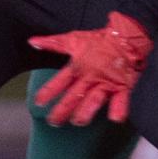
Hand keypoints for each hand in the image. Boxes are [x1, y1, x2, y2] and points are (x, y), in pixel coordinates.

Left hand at [29, 11, 152, 125]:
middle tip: (53, 122)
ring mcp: (107, 81)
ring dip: (87, 110)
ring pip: (95, 98)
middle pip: (74, 95)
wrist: (126, 36)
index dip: (49, 91)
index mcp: (78, 66)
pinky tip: (115, 118)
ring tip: (79, 121)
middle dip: (63, 109)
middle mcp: (91, 76)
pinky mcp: (122, 85)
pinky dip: (119, 108)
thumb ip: (52, 43)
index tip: (38, 103)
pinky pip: (121, 98)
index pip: (60, 81)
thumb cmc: (99, 40)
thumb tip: (32, 42)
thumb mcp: (73, 39)